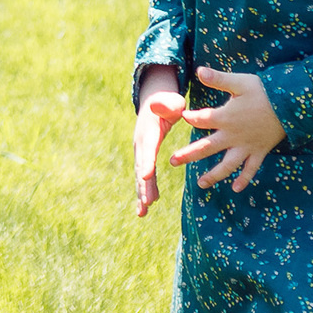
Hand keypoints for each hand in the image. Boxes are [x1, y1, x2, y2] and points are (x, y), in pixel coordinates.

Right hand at [133, 86, 187, 216]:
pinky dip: (145, 190)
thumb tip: (160, 107)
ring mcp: (141, 152)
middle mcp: (141, 144)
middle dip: (143, 186)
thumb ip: (168, 104)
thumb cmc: (168, 102)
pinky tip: (149, 204)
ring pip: (140, 175)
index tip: (145, 177)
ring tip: (144, 211)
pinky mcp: (144, 157)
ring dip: (142, 193)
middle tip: (147, 203)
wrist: (154, 102)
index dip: (146, 163)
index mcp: (149, 132)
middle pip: (141, 167)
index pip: (147, 150)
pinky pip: (144, 175)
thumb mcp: (171, 101)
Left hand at [171, 65, 286, 192]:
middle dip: (189, 155)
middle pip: (206, 148)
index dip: (189, 117)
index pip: (200, 120)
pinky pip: (251, 169)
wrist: (291, 106)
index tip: (182, 116)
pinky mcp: (259, 152)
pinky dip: (244, 179)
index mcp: (225, 117)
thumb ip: (218, 79)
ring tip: (200, 184)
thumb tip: (198, 70)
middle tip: (172, 161)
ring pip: (227, 165)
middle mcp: (233, 136)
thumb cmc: (264, 91)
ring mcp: (246, 146)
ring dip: (213, 175)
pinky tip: (236, 189)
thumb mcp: (240, 82)